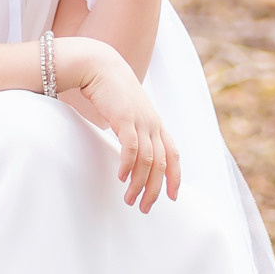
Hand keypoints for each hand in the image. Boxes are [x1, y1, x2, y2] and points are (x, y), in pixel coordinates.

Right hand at [53, 36, 180, 211]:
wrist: (98, 65)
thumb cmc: (109, 89)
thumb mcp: (126, 112)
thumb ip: (130, 130)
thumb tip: (127, 148)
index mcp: (155, 123)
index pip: (173, 154)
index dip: (176, 176)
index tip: (173, 197)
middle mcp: (152, 123)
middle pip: (162, 163)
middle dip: (156, 189)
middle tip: (145, 207)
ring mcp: (140, 120)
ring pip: (148, 160)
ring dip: (139, 184)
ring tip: (129, 199)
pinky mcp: (125, 118)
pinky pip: (131, 148)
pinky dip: (128, 166)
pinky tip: (121, 178)